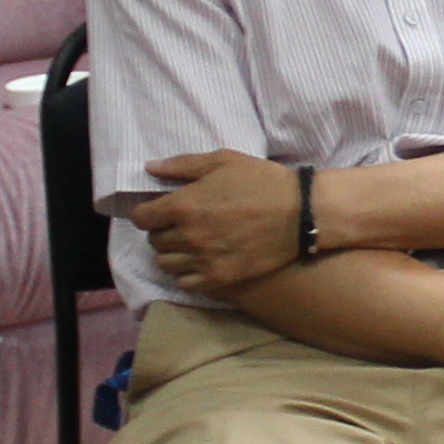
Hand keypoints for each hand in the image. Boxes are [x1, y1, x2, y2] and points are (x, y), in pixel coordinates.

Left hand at [136, 150, 305, 292]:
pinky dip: (186, 274)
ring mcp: (204, 260)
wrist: (300, 213)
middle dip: (161, 231)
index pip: (142, 217)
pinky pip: (186, 283)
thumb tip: (150, 167)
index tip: (158, 210)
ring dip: (171, 254)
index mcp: (184, 205)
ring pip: (166, 264)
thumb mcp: (222, 161)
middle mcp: (188, 235)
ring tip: (187, 245)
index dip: (147, 212)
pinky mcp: (221, 278)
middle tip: (178, 224)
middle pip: (154, 241)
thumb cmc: (261, 181)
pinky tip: (198, 262)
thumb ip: (182, 165)